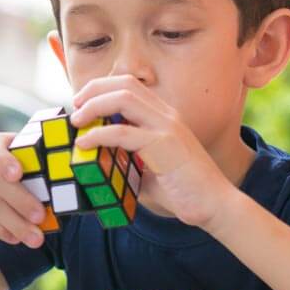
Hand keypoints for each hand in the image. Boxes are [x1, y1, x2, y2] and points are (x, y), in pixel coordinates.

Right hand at [0, 132, 46, 247]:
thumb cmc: (13, 180)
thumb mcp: (23, 169)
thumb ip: (39, 175)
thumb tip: (65, 196)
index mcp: (2, 146)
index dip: (6, 159)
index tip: (17, 174)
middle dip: (20, 200)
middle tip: (40, 217)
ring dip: (15, 223)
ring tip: (35, 239)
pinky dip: (0, 230)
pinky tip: (16, 239)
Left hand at [69, 74, 232, 229]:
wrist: (214, 205)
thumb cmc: (181, 188)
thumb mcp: (147, 168)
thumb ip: (125, 158)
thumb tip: (95, 160)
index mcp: (163, 115)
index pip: (130, 84)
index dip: (102, 87)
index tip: (81, 101)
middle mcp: (166, 114)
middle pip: (125, 83)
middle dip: (93, 89)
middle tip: (74, 105)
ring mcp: (167, 127)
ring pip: (124, 99)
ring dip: (93, 106)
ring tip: (76, 121)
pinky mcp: (165, 146)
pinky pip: (124, 133)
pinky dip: (98, 135)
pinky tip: (84, 144)